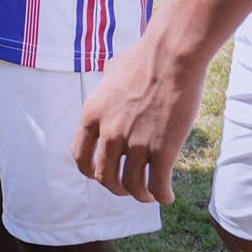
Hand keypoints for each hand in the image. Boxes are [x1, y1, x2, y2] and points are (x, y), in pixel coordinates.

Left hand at [71, 31, 206, 203]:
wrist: (171, 54)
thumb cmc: (145, 56)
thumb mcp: (112, 72)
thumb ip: (106, 88)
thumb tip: (108, 86)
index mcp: (92, 114)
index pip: (80, 156)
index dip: (91, 171)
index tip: (102, 174)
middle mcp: (109, 133)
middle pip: (105, 178)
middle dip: (116, 188)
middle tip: (128, 188)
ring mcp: (135, 144)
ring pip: (132, 187)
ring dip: (140, 195)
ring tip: (149, 195)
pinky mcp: (162, 150)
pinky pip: (158, 187)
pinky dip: (162, 196)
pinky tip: (167, 196)